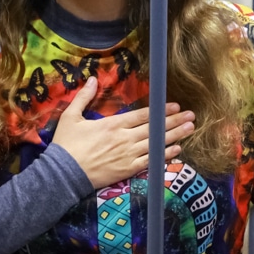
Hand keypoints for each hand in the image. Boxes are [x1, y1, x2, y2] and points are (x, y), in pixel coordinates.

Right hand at [52, 77, 194, 189]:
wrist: (63, 174)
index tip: (175, 106)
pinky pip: (150, 162)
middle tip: (191, 116)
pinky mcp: (126, 170)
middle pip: (154, 129)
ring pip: (156, 144)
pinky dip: (164, 155)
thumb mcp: (70, 117)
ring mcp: (127, 156)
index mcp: (112, 125)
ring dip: (175, 136)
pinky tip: (176, 150)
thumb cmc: (66, 145)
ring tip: (190, 129)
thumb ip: (84, 97)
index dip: (160, 110)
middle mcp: (124, 139)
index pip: (142, 116)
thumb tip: (93, 79)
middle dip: (174, 121)